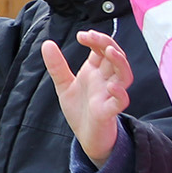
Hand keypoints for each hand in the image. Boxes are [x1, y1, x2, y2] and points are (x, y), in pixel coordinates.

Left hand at [42, 30, 133, 166]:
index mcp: (96, 71)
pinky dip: (119, 93)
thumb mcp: (64, 85)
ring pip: (124, 75)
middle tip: (91, 36)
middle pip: (115, 56)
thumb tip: (47, 43)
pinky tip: (112, 87)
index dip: (95, 39)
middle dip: (106, 43)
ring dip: (120, 62)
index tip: (81, 35)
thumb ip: (56, 66)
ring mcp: (109, 95)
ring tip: (109, 51)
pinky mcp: (109, 112)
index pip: (102, 49)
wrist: (85, 136)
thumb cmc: (79, 109)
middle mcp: (105, 80)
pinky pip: (121, 101)